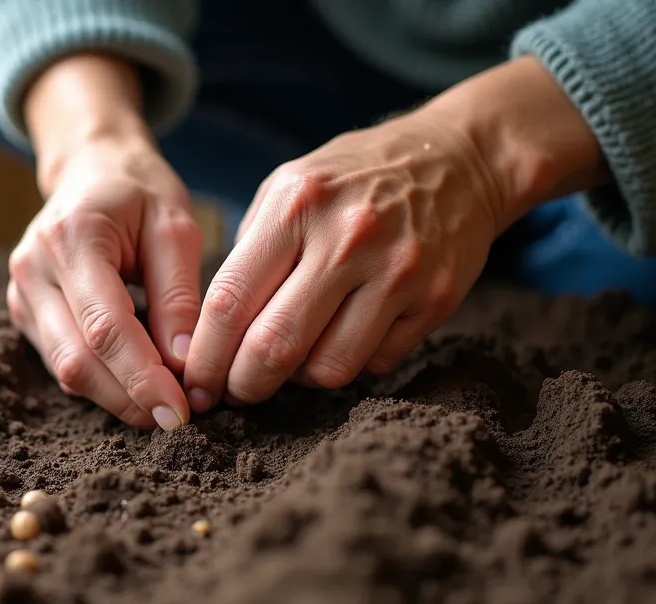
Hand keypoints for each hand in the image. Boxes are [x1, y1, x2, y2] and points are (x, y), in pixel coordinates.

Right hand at [8, 135, 199, 428]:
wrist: (91, 169)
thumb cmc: (139, 193)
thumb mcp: (175, 228)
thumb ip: (179, 297)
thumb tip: (184, 368)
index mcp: (70, 238)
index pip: (105, 327)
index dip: (143, 377)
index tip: (182, 411)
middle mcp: (32, 269)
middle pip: (77, 360)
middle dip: (130, 398)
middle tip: (179, 418)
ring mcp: (20, 294)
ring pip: (65, 371)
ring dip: (117, 397)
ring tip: (164, 403)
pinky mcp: (24, 313)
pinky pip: (62, 364)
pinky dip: (102, 382)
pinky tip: (138, 382)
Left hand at [182, 56, 607, 409]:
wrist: (460, 159)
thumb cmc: (352, 180)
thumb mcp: (288, 187)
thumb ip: (248, 250)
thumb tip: (208, 331)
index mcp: (295, 207)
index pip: (229, 301)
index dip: (205, 356)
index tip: (195, 382)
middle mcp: (346, 239)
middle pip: (273, 347)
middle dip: (243, 385)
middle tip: (234, 392)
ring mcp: (396, 272)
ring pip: (327, 369)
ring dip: (298, 380)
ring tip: (292, 359)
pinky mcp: (435, 300)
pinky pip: (374, 364)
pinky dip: (348, 364)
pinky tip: (340, 339)